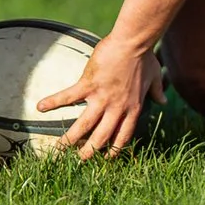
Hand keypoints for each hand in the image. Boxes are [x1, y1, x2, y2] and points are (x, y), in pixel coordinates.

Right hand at [40, 36, 162, 158]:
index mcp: (132, 108)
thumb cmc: (145, 58)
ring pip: (84, 125)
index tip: (106, 158)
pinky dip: (53, 102)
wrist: (133, 42)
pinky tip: (40, 107)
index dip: (115, 149)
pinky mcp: (88, 85)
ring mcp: (101, 98)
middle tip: (79, 161)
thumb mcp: (155, 77)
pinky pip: (68, 96)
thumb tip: (164, 100)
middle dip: (89, 151)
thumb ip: (157, 92)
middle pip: (101, 136)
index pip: (123, 135)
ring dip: (70, 138)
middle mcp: (116, 108)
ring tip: (58, 149)